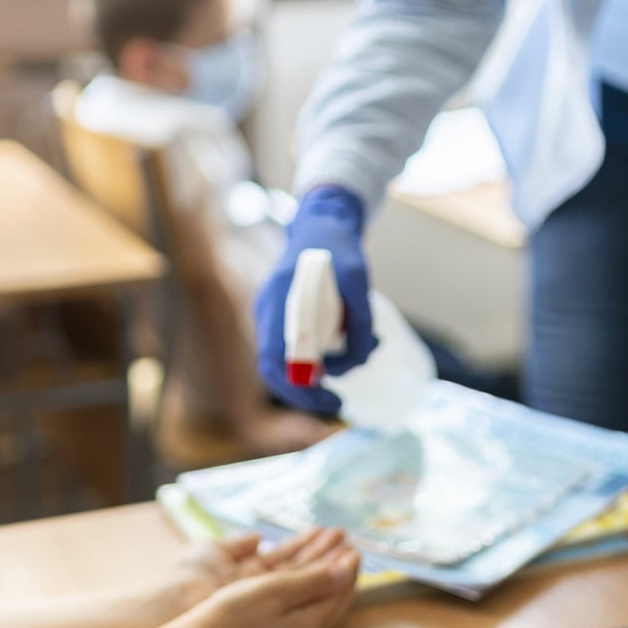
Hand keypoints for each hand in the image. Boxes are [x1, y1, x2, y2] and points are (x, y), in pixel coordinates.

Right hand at [187, 530, 358, 627]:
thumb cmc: (236, 611)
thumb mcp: (277, 590)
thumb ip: (314, 581)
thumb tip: (346, 572)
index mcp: (310, 624)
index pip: (339, 592)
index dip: (347, 567)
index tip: (353, 547)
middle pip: (334, 599)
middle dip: (341, 571)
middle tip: (349, 548)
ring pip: (319, 602)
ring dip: (326, 576)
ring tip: (332, 555)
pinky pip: (304, 606)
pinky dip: (310, 587)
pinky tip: (305, 579)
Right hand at [254, 186, 376, 415]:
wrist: (321, 223)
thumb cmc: (338, 249)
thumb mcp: (358, 281)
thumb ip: (360, 322)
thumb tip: (359, 361)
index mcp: (279, 298)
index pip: (276, 358)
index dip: (299, 387)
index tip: (330, 398)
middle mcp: (267, 310)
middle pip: (272, 368)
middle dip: (303, 393)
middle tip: (336, 403)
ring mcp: (270, 314)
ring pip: (279, 363)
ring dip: (307, 380)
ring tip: (342, 378)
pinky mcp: (279, 317)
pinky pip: (287, 350)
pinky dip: (308, 364)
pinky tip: (335, 360)